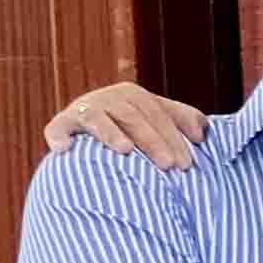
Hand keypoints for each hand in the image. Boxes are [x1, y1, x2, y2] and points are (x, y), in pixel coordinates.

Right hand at [44, 83, 207, 167]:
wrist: (90, 131)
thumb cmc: (134, 129)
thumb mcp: (157, 120)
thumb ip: (183, 120)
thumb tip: (204, 133)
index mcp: (134, 96)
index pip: (158, 114)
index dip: (174, 138)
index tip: (187, 164)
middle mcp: (108, 98)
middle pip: (133, 116)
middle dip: (152, 140)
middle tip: (168, 166)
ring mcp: (83, 109)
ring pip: (98, 118)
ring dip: (111, 133)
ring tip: (126, 150)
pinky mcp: (61, 124)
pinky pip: (57, 128)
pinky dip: (59, 136)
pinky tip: (65, 149)